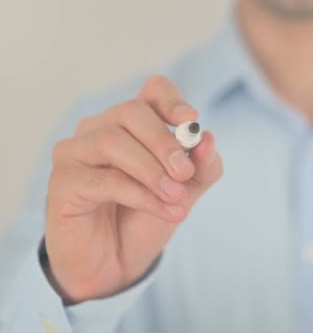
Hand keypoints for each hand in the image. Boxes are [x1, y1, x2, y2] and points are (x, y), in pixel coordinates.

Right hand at [44, 75, 222, 302]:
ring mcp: (75, 152)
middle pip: (131, 112)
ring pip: (113, 141)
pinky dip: (141, 195)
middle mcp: (99, 129)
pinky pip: (104, 179)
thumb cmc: (146, 218)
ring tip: (176, 198)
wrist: (116, 264)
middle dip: (164, 142)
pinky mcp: (62, 182)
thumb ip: (202, 167)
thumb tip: (207, 140)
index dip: (171, 101)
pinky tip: (165, 210)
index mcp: (132, 124)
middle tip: (185, 173)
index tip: (190, 120)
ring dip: (152, 171)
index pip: (151, 91)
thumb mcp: (185, 191)